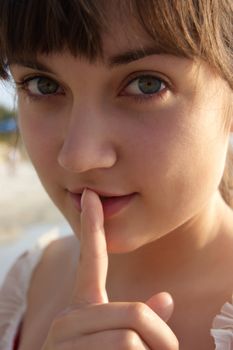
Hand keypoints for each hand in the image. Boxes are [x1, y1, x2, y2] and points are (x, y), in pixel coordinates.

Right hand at [42, 189, 177, 348]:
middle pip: (135, 313)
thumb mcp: (120, 344)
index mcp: (81, 309)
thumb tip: (166, 298)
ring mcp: (64, 339)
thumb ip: (141, 318)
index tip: (91, 195)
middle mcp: (68, 318)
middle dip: (160, 337)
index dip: (92, 225)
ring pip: (131, 338)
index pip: (90, 259)